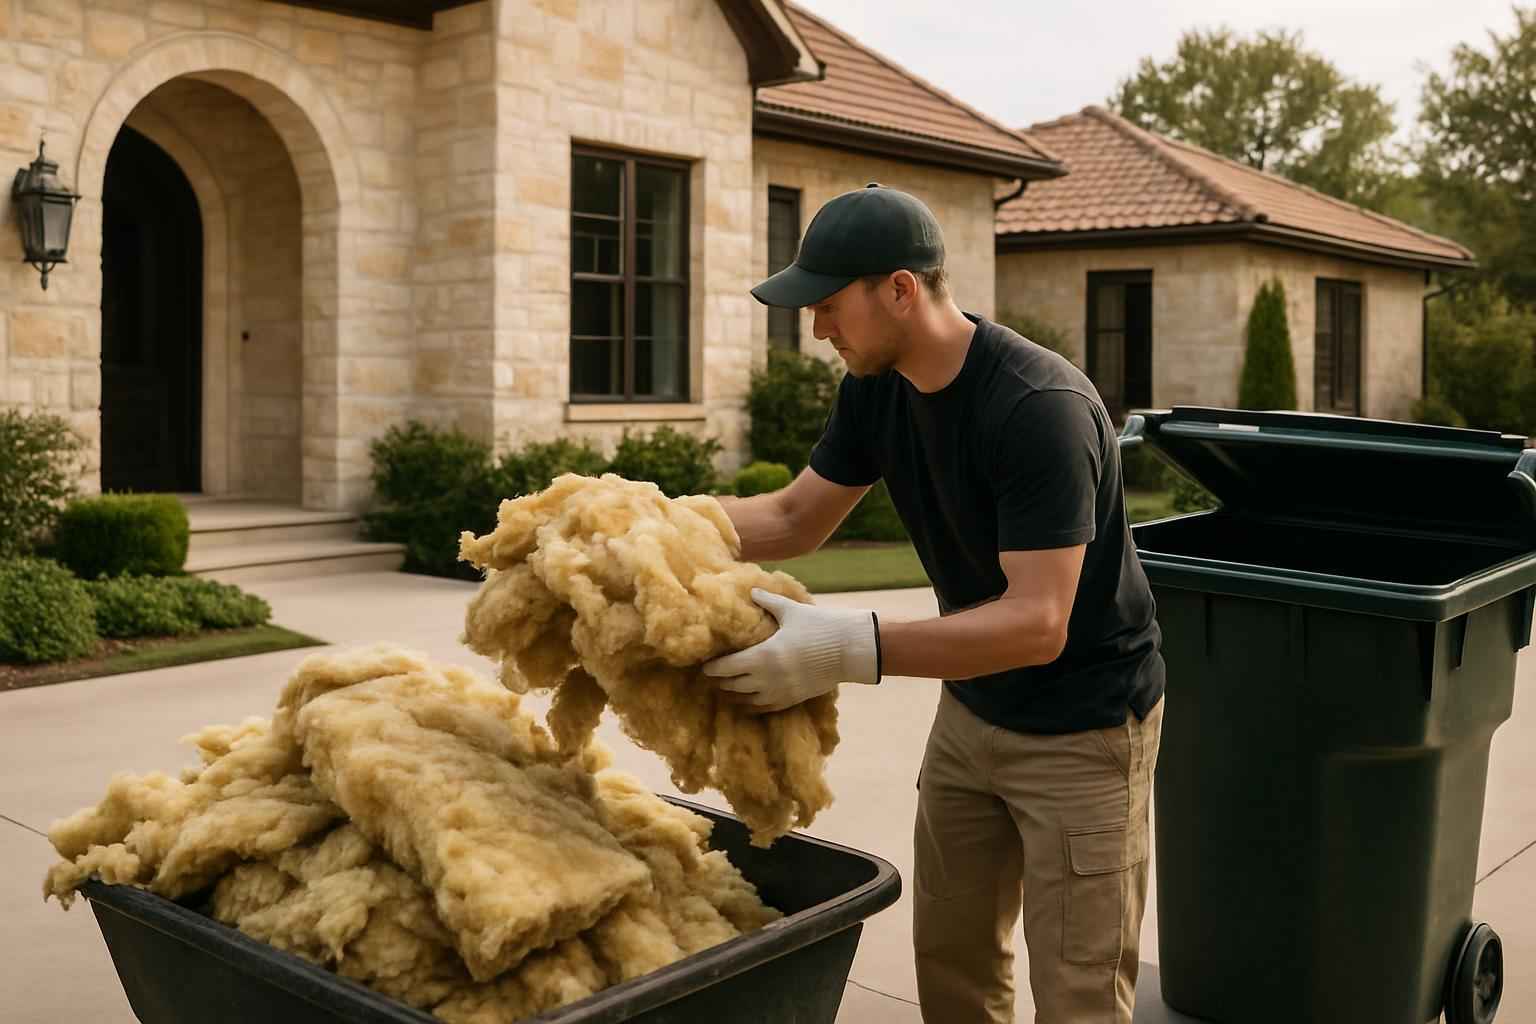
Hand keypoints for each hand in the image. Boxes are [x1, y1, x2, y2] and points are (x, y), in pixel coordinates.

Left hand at [702, 588, 880, 713]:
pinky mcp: (792, 700)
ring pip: (745, 700)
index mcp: (763, 656)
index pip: (726, 667)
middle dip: (719, 680)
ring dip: (733, 694)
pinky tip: (746, 699)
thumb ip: (767, 602)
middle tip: (711, 674)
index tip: (703, 665)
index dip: (711, 667)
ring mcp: (780, 692)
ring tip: (725, 686)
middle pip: (731, 686)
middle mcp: (767, 679)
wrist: (850, 650)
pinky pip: (763, 708)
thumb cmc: (821, 626)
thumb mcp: (791, 611)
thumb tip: (751, 591)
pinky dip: (751, 704)